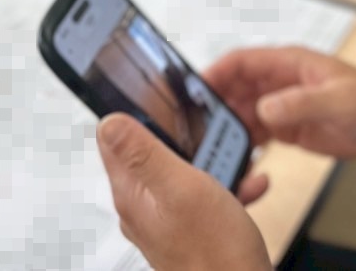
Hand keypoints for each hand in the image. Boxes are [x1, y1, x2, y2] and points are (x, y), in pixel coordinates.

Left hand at [97, 114, 271, 270]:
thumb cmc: (215, 254)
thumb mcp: (181, 188)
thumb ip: (144, 153)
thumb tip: (109, 122)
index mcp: (133, 194)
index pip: (112, 141)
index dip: (131, 114)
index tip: (155, 101)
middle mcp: (143, 208)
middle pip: (151, 153)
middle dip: (181, 137)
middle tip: (206, 131)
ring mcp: (166, 221)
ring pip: (182, 173)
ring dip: (209, 161)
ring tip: (234, 159)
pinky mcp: (190, 231)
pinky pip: (204, 197)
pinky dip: (226, 186)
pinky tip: (246, 185)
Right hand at [204, 47, 355, 170]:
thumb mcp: (339, 100)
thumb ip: (301, 103)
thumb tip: (265, 108)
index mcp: (289, 64)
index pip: (242, 61)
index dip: (216, 72)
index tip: (194, 89)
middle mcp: (280, 83)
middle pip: (235, 88)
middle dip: (214, 104)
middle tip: (195, 127)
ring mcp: (284, 106)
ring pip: (243, 113)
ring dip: (227, 127)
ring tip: (210, 146)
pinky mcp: (289, 129)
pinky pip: (257, 134)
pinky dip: (244, 144)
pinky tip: (234, 157)